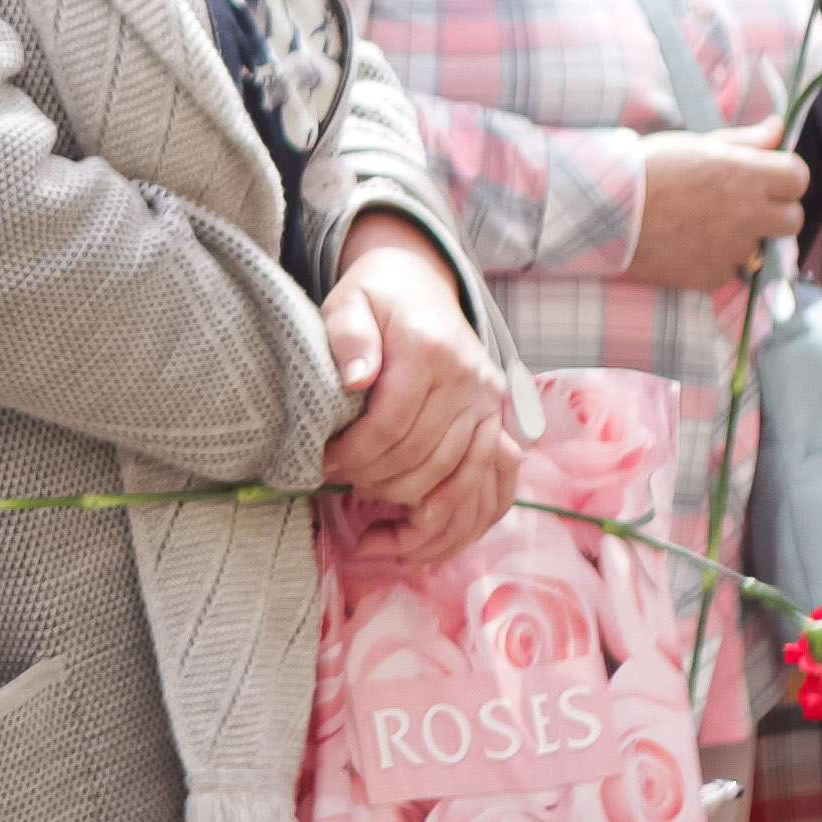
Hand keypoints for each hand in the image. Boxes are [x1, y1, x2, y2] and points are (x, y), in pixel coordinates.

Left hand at [317, 217, 520, 564]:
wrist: (421, 286)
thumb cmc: (375, 300)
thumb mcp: (348, 301)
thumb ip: (348, 335)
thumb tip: (355, 378)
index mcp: (430, 353)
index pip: (392, 426)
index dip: (354, 455)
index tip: (322, 464)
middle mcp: (471, 385)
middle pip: (426, 461)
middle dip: (376, 485)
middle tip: (337, 487)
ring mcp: (490, 409)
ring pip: (463, 484)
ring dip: (417, 515)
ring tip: (376, 531)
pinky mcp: (498, 427)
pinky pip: (495, 488)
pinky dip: (464, 521)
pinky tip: (424, 535)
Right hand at [618, 132, 807, 294]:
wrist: (602, 207)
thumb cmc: (647, 168)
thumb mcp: (696, 145)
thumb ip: (743, 141)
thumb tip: (778, 129)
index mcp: (745, 175)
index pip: (798, 178)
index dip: (783, 176)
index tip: (765, 177)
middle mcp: (746, 213)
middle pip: (792, 219)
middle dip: (774, 212)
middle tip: (742, 206)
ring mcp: (731, 248)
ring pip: (760, 247)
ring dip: (742, 238)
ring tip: (705, 226)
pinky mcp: (712, 275)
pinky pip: (730, 270)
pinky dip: (715, 261)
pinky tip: (689, 246)